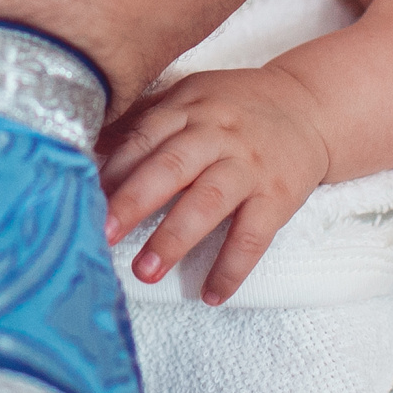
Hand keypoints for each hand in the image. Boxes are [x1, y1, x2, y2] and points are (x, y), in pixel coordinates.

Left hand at [99, 66, 330, 304]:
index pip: (145, 137)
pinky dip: (232, 267)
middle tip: (103, 234)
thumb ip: (145, 119)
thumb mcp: (191, 98)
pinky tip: (211, 294)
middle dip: (134, 201)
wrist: (310, 107)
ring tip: (145, 272)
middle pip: (171, 167)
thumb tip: (88, 146)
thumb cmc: (236, 107)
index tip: (82, 197)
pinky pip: (254, 236)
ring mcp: (249, 166)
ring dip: (175, 238)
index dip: (114, 169)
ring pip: (209, 201)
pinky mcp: (278, 195)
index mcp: (188, 109)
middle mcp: (217, 134)